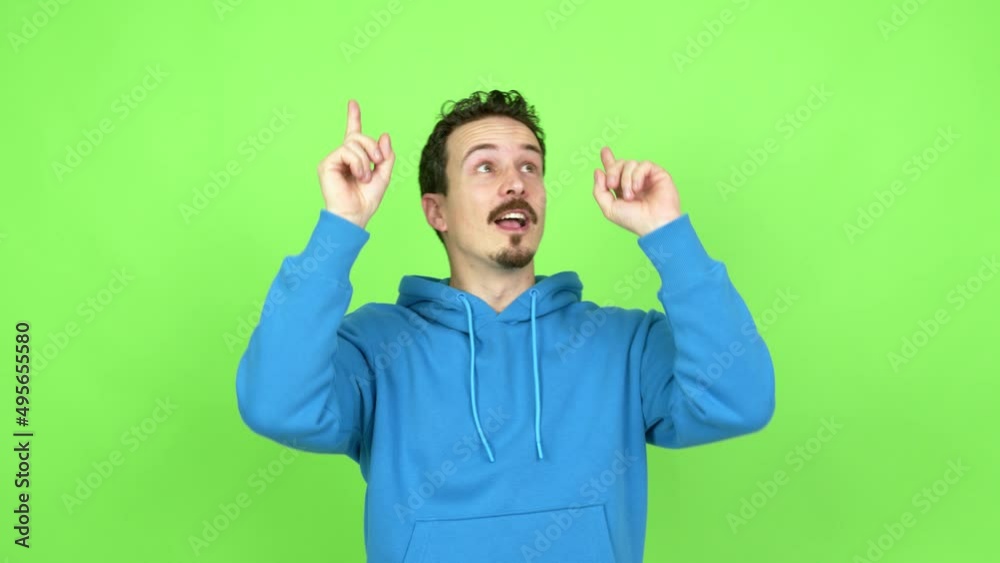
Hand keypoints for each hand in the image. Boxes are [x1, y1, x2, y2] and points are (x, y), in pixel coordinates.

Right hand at [317, 100, 395, 228]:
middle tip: (378, 162)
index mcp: (355, 158)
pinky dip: (357, 163)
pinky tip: (358, 175)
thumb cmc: (367, 199)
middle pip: (359, 136)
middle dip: (372, 146)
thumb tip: (384, 135)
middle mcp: (343, 156)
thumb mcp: (383, 175)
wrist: (355, 214)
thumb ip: (385, 156)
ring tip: (365, 177)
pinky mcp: (326, 163)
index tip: (353, 102)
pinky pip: (346, 151)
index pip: (354, 133)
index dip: (354, 117)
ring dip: (365, 159)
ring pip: (353, 143)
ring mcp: (334, 159)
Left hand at [593, 146, 681, 236]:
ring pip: (630, 163)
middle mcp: (634, 181)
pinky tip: (638, 188)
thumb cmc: (634, 220)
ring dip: (626, 179)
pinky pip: (643, 165)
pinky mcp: (657, 174)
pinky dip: (637, 175)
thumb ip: (599, 190)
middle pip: (619, 164)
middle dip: (612, 171)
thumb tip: (598, 171)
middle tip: (612, 184)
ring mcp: (645, 177)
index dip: (608, 160)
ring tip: (630, 195)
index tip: (604, 150)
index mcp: (622, 189)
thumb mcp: (609, 208)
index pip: (615, 170)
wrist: (654, 223)